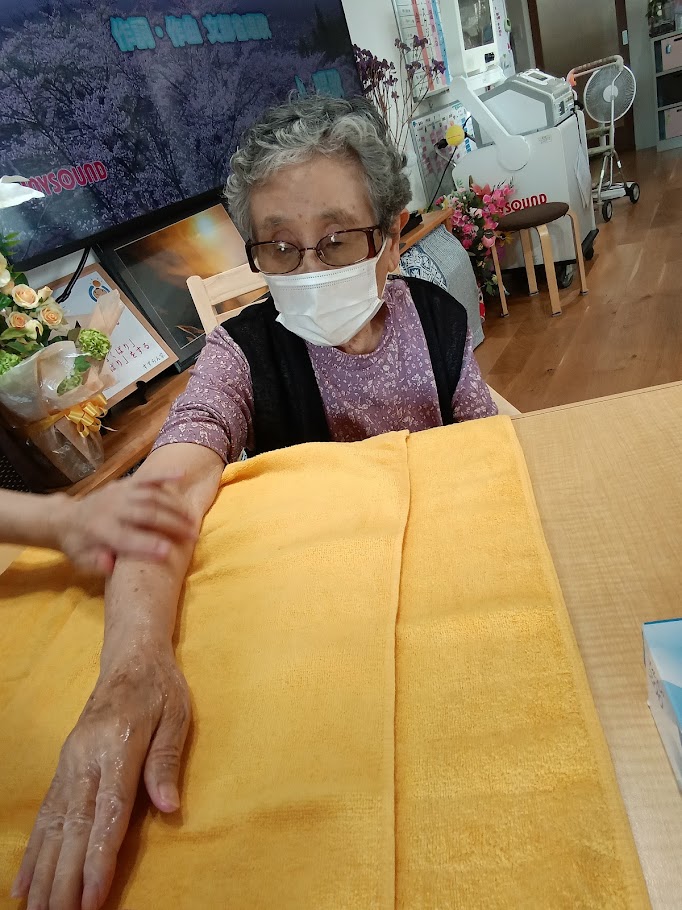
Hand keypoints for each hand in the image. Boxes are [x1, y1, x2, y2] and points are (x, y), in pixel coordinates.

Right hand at [12, 646, 190, 909]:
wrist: (131, 658)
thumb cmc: (160, 688)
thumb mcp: (177, 715)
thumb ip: (167, 760)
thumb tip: (170, 807)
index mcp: (118, 747)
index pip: (108, 813)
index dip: (99, 859)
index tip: (92, 899)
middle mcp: (86, 759)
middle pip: (74, 828)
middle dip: (64, 880)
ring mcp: (70, 763)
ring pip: (53, 826)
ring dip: (44, 874)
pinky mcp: (64, 766)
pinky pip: (44, 814)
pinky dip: (33, 851)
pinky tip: (22, 883)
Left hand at [51, 473, 197, 573]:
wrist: (66, 518)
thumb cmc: (80, 545)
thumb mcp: (81, 561)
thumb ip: (96, 564)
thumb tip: (110, 564)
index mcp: (100, 530)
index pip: (126, 538)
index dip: (147, 545)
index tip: (169, 552)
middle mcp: (111, 508)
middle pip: (146, 514)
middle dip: (171, 524)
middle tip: (192, 535)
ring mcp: (119, 493)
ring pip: (151, 496)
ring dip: (174, 506)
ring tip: (191, 519)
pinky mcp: (125, 483)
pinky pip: (147, 478)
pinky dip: (164, 475)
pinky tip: (181, 475)